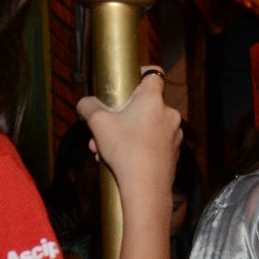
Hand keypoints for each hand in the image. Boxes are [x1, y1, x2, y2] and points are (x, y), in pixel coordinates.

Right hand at [77, 67, 181, 197]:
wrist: (146, 187)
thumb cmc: (125, 150)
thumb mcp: (98, 123)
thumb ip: (88, 105)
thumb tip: (84, 103)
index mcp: (153, 100)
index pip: (154, 74)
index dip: (141, 71)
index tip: (128, 78)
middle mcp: (169, 114)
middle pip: (142, 105)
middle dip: (119, 116)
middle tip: (101, 130)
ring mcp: (174, 133)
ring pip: (144, 126)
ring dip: (123, 134)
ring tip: (103, 149)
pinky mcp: (174, 151)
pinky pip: (152, 142)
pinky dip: (136, 146)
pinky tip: (118, 160)